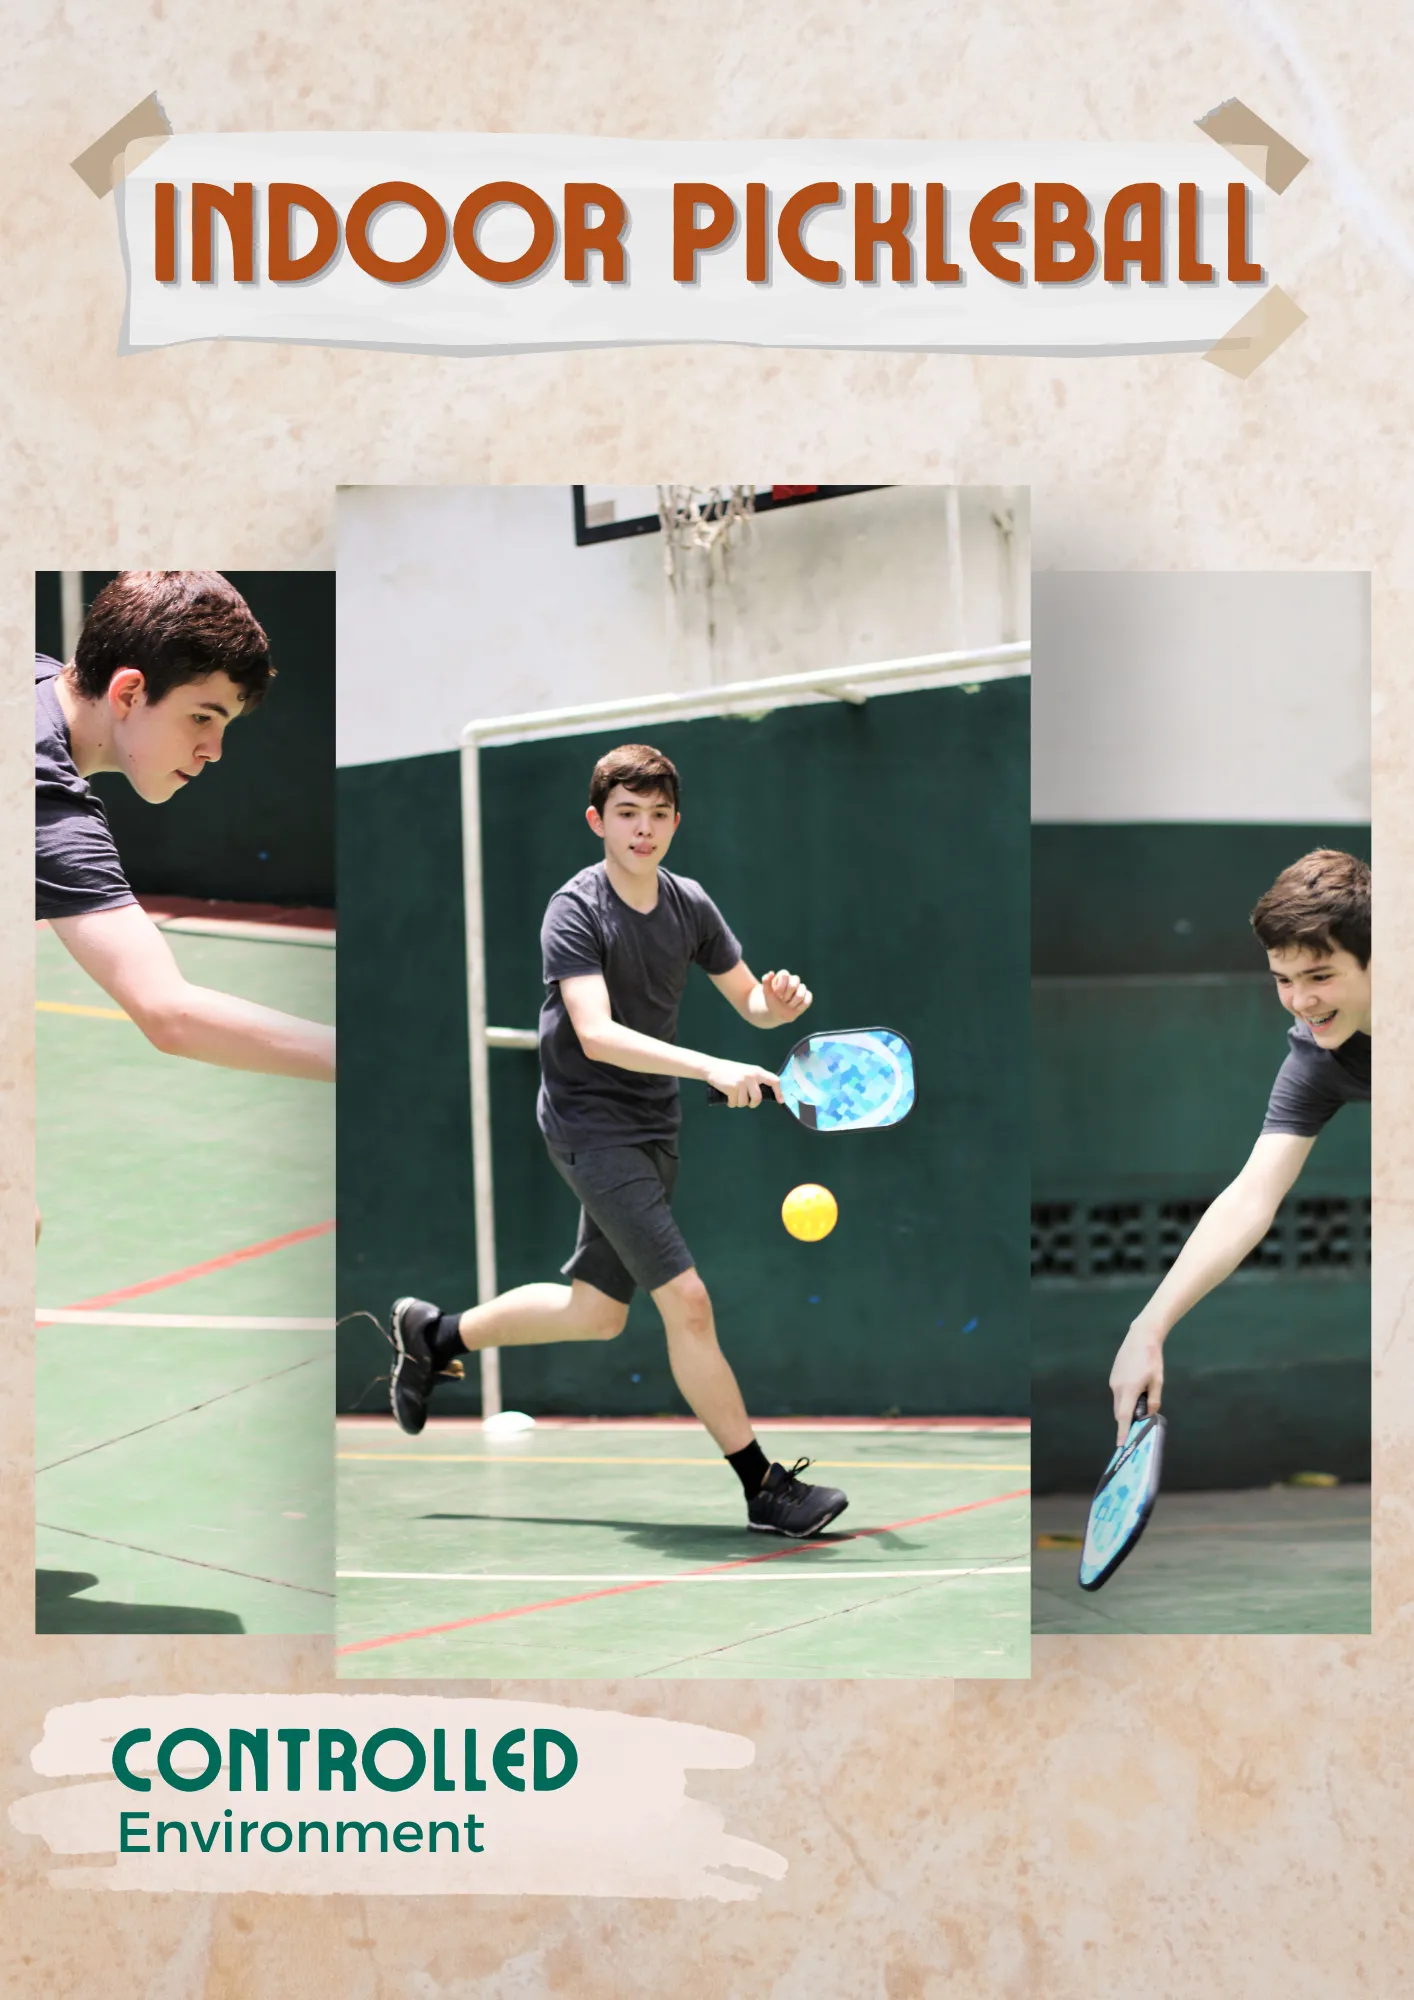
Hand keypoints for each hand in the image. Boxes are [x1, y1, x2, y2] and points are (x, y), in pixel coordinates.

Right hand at [705, 1058, 782, 1107]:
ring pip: (744, 1102)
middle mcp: (751, 1077)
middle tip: (749, 1103)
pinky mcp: (732, 1088)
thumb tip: (762, 1095)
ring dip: (738, 1103)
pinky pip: (734, 1103)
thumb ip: (754, 1080)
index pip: (774, 1080)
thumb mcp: (746, 1072)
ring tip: (733, 1096)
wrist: (712, 1067)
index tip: (781, 1101)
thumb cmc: (729, 1071)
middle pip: (758, 1098)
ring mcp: (742, 1082)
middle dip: (753, 1104)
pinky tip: (728, 1098)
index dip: (778, 1092)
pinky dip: (731, 1103)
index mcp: (757, 1071)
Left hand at [761, 968, 811, 1025]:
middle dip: (786, 995)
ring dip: (792, 1003)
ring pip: (801, 994)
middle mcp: (794, 980)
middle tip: (783, 1000)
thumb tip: (771, 973)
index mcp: (784, 976)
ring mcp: (802, 988)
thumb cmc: (772, 1000)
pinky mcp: (807, 996)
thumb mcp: (766, 992)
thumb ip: (766, 981)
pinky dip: (799, 1007)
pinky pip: (807, 1001)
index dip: (780, 987)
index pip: (785, 975)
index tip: (777, 994)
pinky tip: (794, 1008)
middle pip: (794, 983)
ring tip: (788, 1005)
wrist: (777, 1012)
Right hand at [1108, 1323, 1163, 1446]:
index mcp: (1129, 1389)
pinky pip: (1118, 1393)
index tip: (1121, 1445)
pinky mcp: (1113, 1376)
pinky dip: (1126, 1398)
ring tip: (1142, 1401)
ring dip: (1127, 1407)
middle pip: (1119, 1411)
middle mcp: (1117, 1387)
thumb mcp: (1158, 1381)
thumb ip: (1154, 1400)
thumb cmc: (1151, 1358)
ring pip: (1119, 1402)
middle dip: (1127, 1421)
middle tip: (1138, 1426)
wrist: (1140, 1336)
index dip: (1122, 1431)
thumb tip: (1149, 1414)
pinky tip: (1137, 1389)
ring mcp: (1113, 1381)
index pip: (1123, 1416)